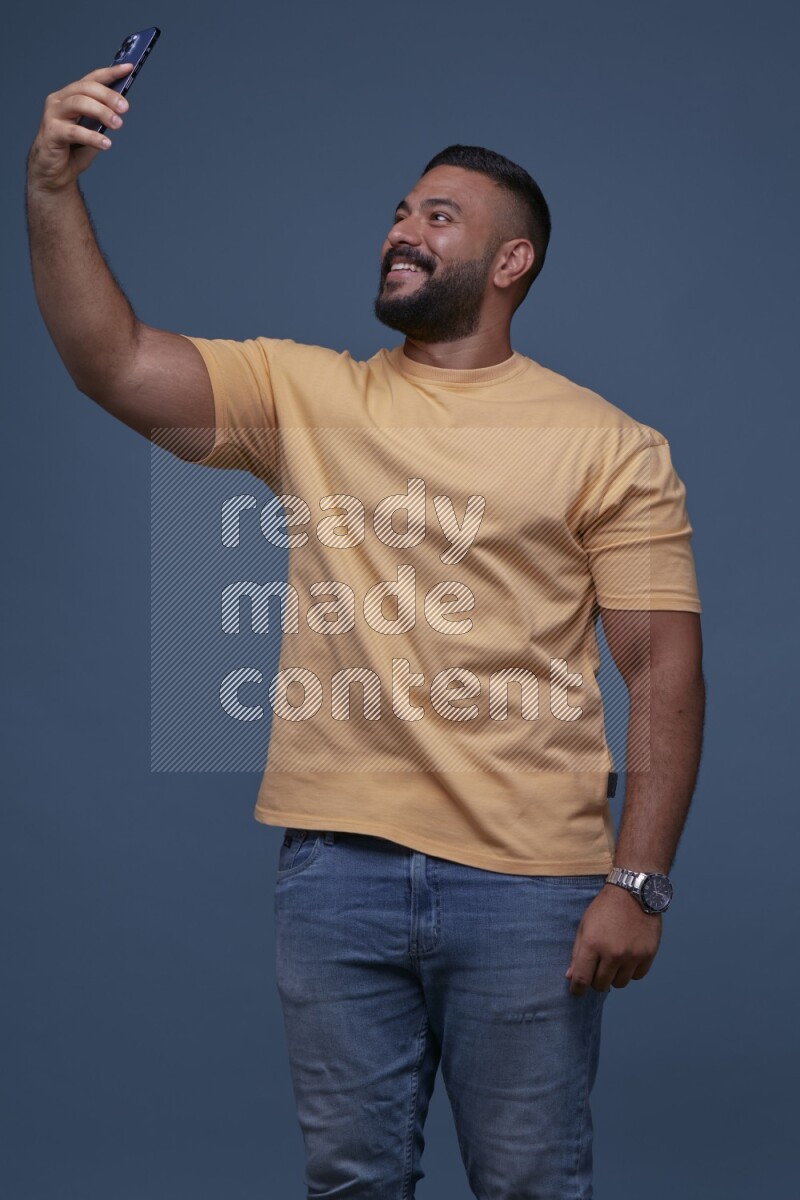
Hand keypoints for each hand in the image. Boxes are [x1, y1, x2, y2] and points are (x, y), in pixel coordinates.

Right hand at [27, 62, 133, 193]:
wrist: (54, 173)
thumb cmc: (73, 150)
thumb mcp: (92, 130)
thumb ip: (102, 117)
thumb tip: (121, 105)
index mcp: (70, 96)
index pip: (91, 79)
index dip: (110, 72)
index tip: (128, 68)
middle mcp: (60, 101)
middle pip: (85, 89)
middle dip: (108, 95)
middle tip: (125, 108)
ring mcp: (53, 115)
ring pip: (79, 103)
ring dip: (102, 112)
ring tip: (118, 124)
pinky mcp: (51, 132)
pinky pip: (75, 131)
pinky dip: (93, 137)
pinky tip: (106, 144)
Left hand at [565, 883, 661, 995]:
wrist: (634, 892)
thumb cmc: (605, 908)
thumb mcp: (585, 926)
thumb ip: (577, 953)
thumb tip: (571, 978)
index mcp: (592, 944)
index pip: (581, 979)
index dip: (577, 989)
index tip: (577, 991)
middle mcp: (613, 953)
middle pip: (601, 985)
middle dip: (596, 980)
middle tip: (597, 968)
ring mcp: (632, 955)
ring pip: (620, 984)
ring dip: (614, 976)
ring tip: (614, 961)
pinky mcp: (648, 955)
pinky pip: (637, 976)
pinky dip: (631, 971)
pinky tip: (628, 958)